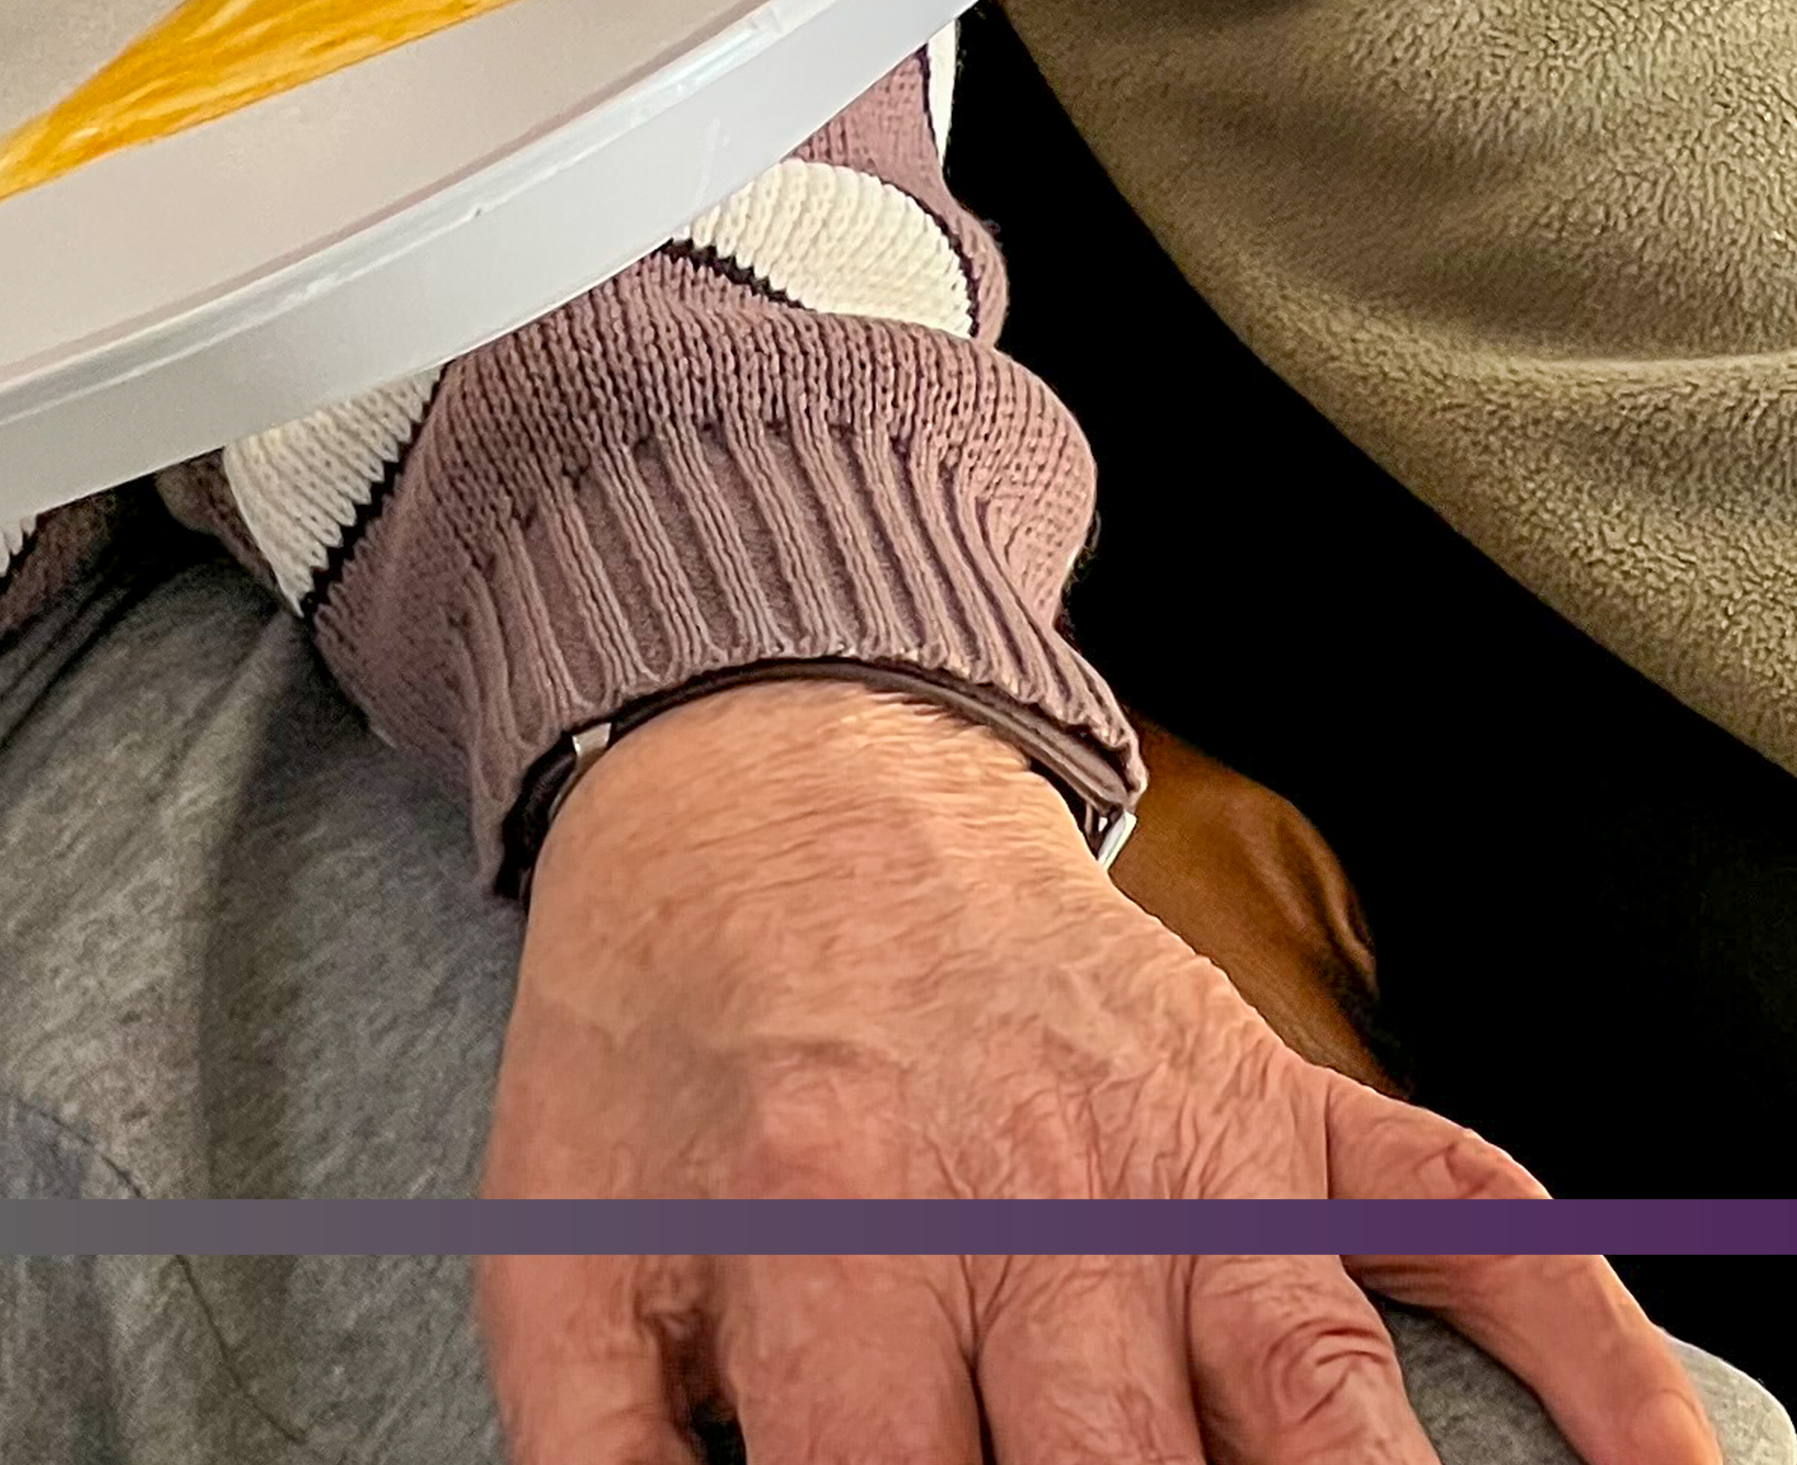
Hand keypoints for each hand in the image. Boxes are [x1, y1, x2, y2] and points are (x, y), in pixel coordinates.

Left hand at [480, 679, 1714, 1464]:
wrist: (769, 759)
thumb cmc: (670, 1021)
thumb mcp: (563, 1229)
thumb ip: (592, 1452)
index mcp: (831, 1229)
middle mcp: (1033, 1197)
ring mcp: (1187, 1153)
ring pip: (1319, 1404)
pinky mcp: (1284, 1107)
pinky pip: (1469, 1223)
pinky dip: (1590, 1351)